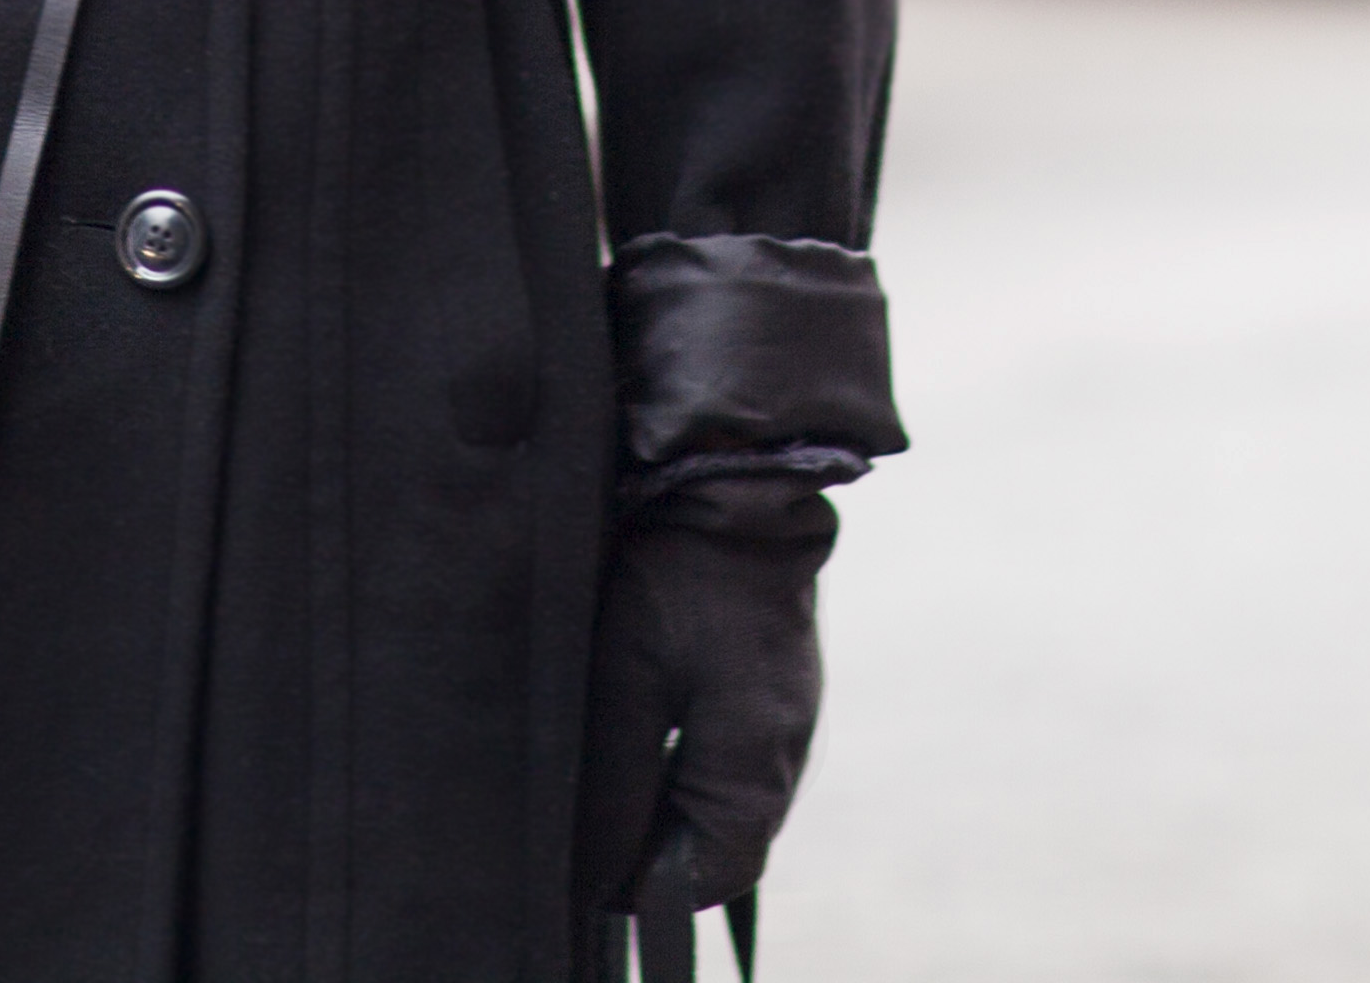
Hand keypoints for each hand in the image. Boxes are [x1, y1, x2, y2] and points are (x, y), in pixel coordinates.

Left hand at [576, 473, 834, 919]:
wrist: (739, 480)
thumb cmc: (677, 574)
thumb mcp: (625, 676)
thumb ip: (614, 780)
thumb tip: (596, 870)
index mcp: (756, 760)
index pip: (712, 875)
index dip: (646, 888)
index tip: (586, 869)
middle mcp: (785, 750)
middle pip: (720, 844)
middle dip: (652, 847)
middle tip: (582, 822)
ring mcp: (787, 716)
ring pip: (722, 802)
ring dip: (665, 804)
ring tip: (603, 772)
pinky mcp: (776, 687)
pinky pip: (731, 757)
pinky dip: (683, 764)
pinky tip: (639, 730)